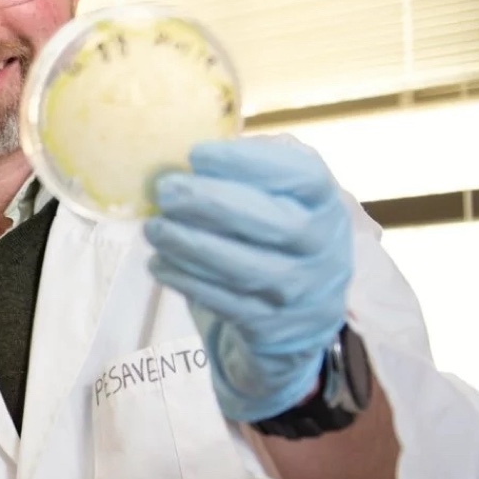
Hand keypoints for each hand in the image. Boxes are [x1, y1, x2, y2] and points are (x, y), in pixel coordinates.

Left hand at [144, 137, 352, 422]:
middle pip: (276, 224)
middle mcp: (324, 247)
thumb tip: (183, 152)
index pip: (302, 175)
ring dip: (191, 246)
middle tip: (164, 190)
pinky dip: (186, 281)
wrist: (301, 315)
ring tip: (153, 228)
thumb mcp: (280, 197)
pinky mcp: (272, 326)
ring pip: (246, 269)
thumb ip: (247, 170)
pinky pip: (225, 303)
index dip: (250, 162)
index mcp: (325, 202)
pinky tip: (159, 262)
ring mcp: (301, 291)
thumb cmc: (276, 234)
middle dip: (213, 204)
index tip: (197, 153)